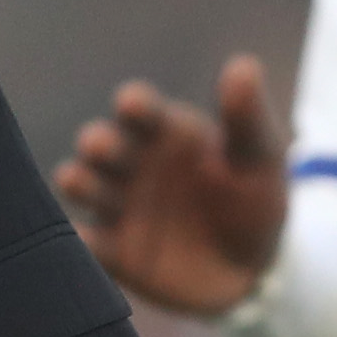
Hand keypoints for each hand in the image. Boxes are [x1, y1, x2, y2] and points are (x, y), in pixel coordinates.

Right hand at [54, 56, 289, 317]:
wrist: (251, 270)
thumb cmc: (253, 201)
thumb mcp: (259, 160)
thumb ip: (245, 119)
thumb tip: (244, 66)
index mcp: (164, 131)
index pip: (139, 109)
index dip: (133, 104)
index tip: (133, 104)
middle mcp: (131, 162)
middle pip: (100, 143)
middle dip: (97, 143)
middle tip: (101, 146)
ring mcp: (116, 204)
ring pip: (81, 183)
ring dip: (77, 180)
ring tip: (79, 181)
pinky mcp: (109, 248)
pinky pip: (85, 242)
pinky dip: (77, 238)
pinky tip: (81, 238)